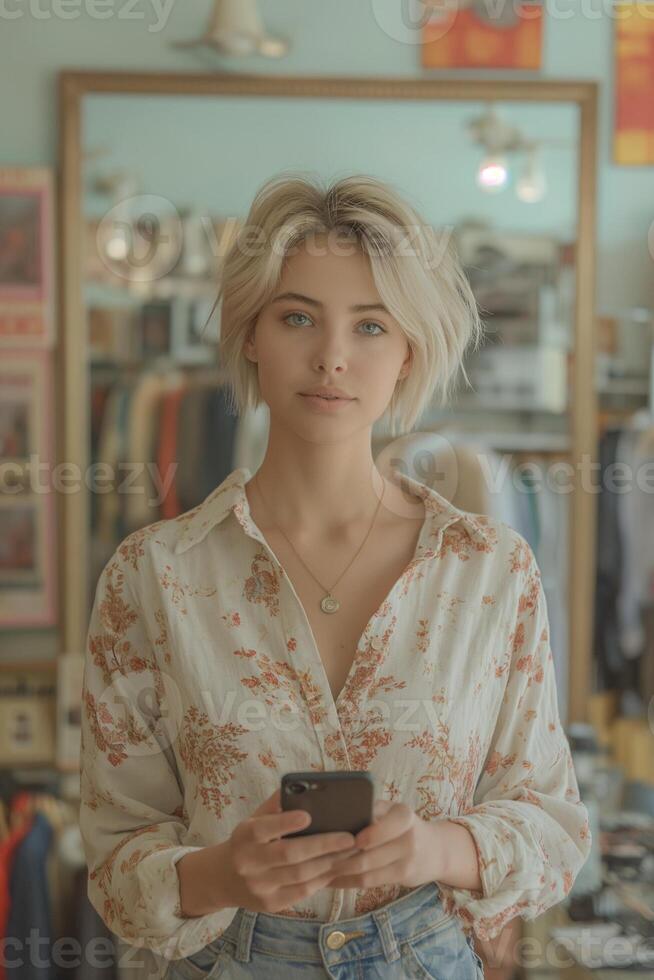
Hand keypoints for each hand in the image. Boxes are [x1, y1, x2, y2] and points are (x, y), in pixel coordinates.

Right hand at [220, 787, 357, 912]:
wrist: (224, 878)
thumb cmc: (249, 841)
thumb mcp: (255, 819)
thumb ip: (277, 804)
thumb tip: (306, 785)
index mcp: (244, 836)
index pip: (264, 828)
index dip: (285, 823)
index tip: (308, 816)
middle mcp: (248, 862)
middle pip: (289, 854)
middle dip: (323, 845)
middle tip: (350, 838)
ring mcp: (259, 886)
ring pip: (300, 875)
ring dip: (329, 863)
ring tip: (350, 852)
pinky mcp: (270, 904)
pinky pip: (302, 892)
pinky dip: (322, 879)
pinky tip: (336, 867)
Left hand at [326, 800, 443, 890]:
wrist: (436, 850)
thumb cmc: (403, 826)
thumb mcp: (392, 811)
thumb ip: (370, 810)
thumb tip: (335, 813)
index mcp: (403, 815)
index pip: (380, 827)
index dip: (360, 837)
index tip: (339, 839)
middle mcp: (409, 838)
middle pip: (368, 853)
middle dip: (339, 856)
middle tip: (314, 858)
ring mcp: (407, 860)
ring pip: (366, 870)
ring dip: (340, 872)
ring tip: (317, 870)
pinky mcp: (402, 878)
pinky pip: (369, 882)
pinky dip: (347, 882)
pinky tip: (331, 880)